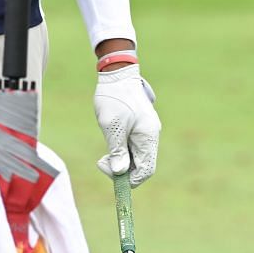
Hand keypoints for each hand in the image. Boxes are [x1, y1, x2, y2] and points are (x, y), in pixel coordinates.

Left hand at [94, 63, 160, 187]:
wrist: (117, 73)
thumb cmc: (114, 98)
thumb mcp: (112, 126)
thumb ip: (117, 150)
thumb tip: (120, 172)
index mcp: (148, 136)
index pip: (146, 169)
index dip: (130, 179)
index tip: (111, 173)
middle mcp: (151, 135)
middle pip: (141, 165)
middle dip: (122, 169)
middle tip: (102, 162)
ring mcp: (146, 130)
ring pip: (136, 157)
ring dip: (121, 160)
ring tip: (104, 154)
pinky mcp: (140, 126)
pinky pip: (133, 146)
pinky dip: (122, 150)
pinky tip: (110, 144)